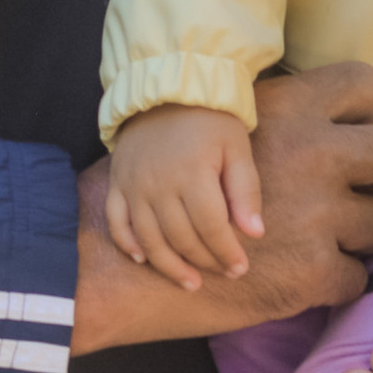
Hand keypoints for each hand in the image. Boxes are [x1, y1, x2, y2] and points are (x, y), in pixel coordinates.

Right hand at [72, 63, 372, 352]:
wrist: (125, 255)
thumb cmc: (176, 186)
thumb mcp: (232, 130)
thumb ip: (291, 118)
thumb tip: (359, 117)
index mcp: (293, 108)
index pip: (369, 84)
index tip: (363, 138)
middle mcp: (314, 153)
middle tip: (372, 194)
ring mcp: (317, 215)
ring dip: (366, 233)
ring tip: (336, 235)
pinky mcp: (310, 272)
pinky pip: (356, 277)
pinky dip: (335, 281)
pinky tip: (308, 272)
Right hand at [104, 104, 263, 286]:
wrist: (167, 90)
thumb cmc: (210, 120)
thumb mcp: (237, 147)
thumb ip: (246, 190)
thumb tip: (255, 234)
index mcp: (193, 174)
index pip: (211, 226)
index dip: (227, 252)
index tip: (241, 269)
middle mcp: (159, 184)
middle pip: (181, 237)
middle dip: (205, 261)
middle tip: (223, 273)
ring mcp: (133, 186)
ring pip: (148, 239)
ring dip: (169, 266)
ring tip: (190, 282)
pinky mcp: (117, 183)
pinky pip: (117, 223)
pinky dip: (128, 245)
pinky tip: (144, 260)